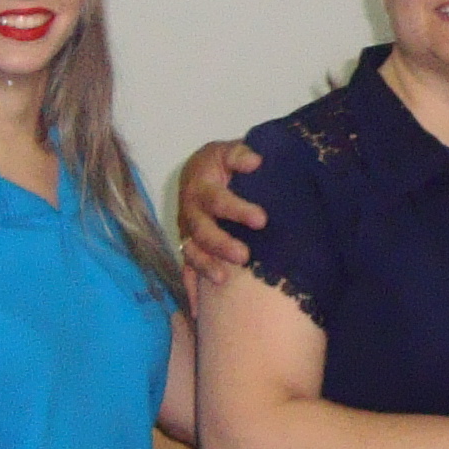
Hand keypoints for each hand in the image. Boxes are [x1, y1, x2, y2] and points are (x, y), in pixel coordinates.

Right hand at [176, 142, 266, 285]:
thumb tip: (254, 161)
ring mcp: (187, 230)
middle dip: (221, 244)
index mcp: (201, 187)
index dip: (238, 210)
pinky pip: (189, 264)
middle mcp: (190, 211)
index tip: (261, 219)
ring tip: (223, 278)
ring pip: (192, 250)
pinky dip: (196, 280)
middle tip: (244, 255)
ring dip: (206, 265)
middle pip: (202, 230)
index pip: (218, 200)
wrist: (197, 172)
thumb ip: (239, 154)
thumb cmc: (219, 163)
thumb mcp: (226, 151)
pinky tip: (208, 296)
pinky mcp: (188, 244)